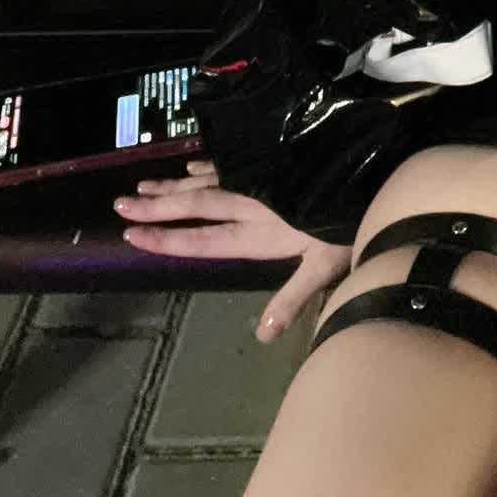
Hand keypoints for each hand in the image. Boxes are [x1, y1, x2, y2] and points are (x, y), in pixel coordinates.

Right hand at [114, 159, 352, 342]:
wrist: (375, 174)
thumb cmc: (351, 224)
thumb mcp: (324, 267)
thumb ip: (291, 299)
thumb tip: (261, 336)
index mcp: (259, 233)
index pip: (203, 239)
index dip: (167, 238)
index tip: (132, 234)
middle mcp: (253, 203)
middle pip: (197, 205)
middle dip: (158, 207)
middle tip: (120, 203)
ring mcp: (262, 179)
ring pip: (208, 181)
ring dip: (174, 185)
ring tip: (141, 186)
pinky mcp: (275, 161)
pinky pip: (232, 161)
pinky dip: (207, 164)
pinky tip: (188, 166)